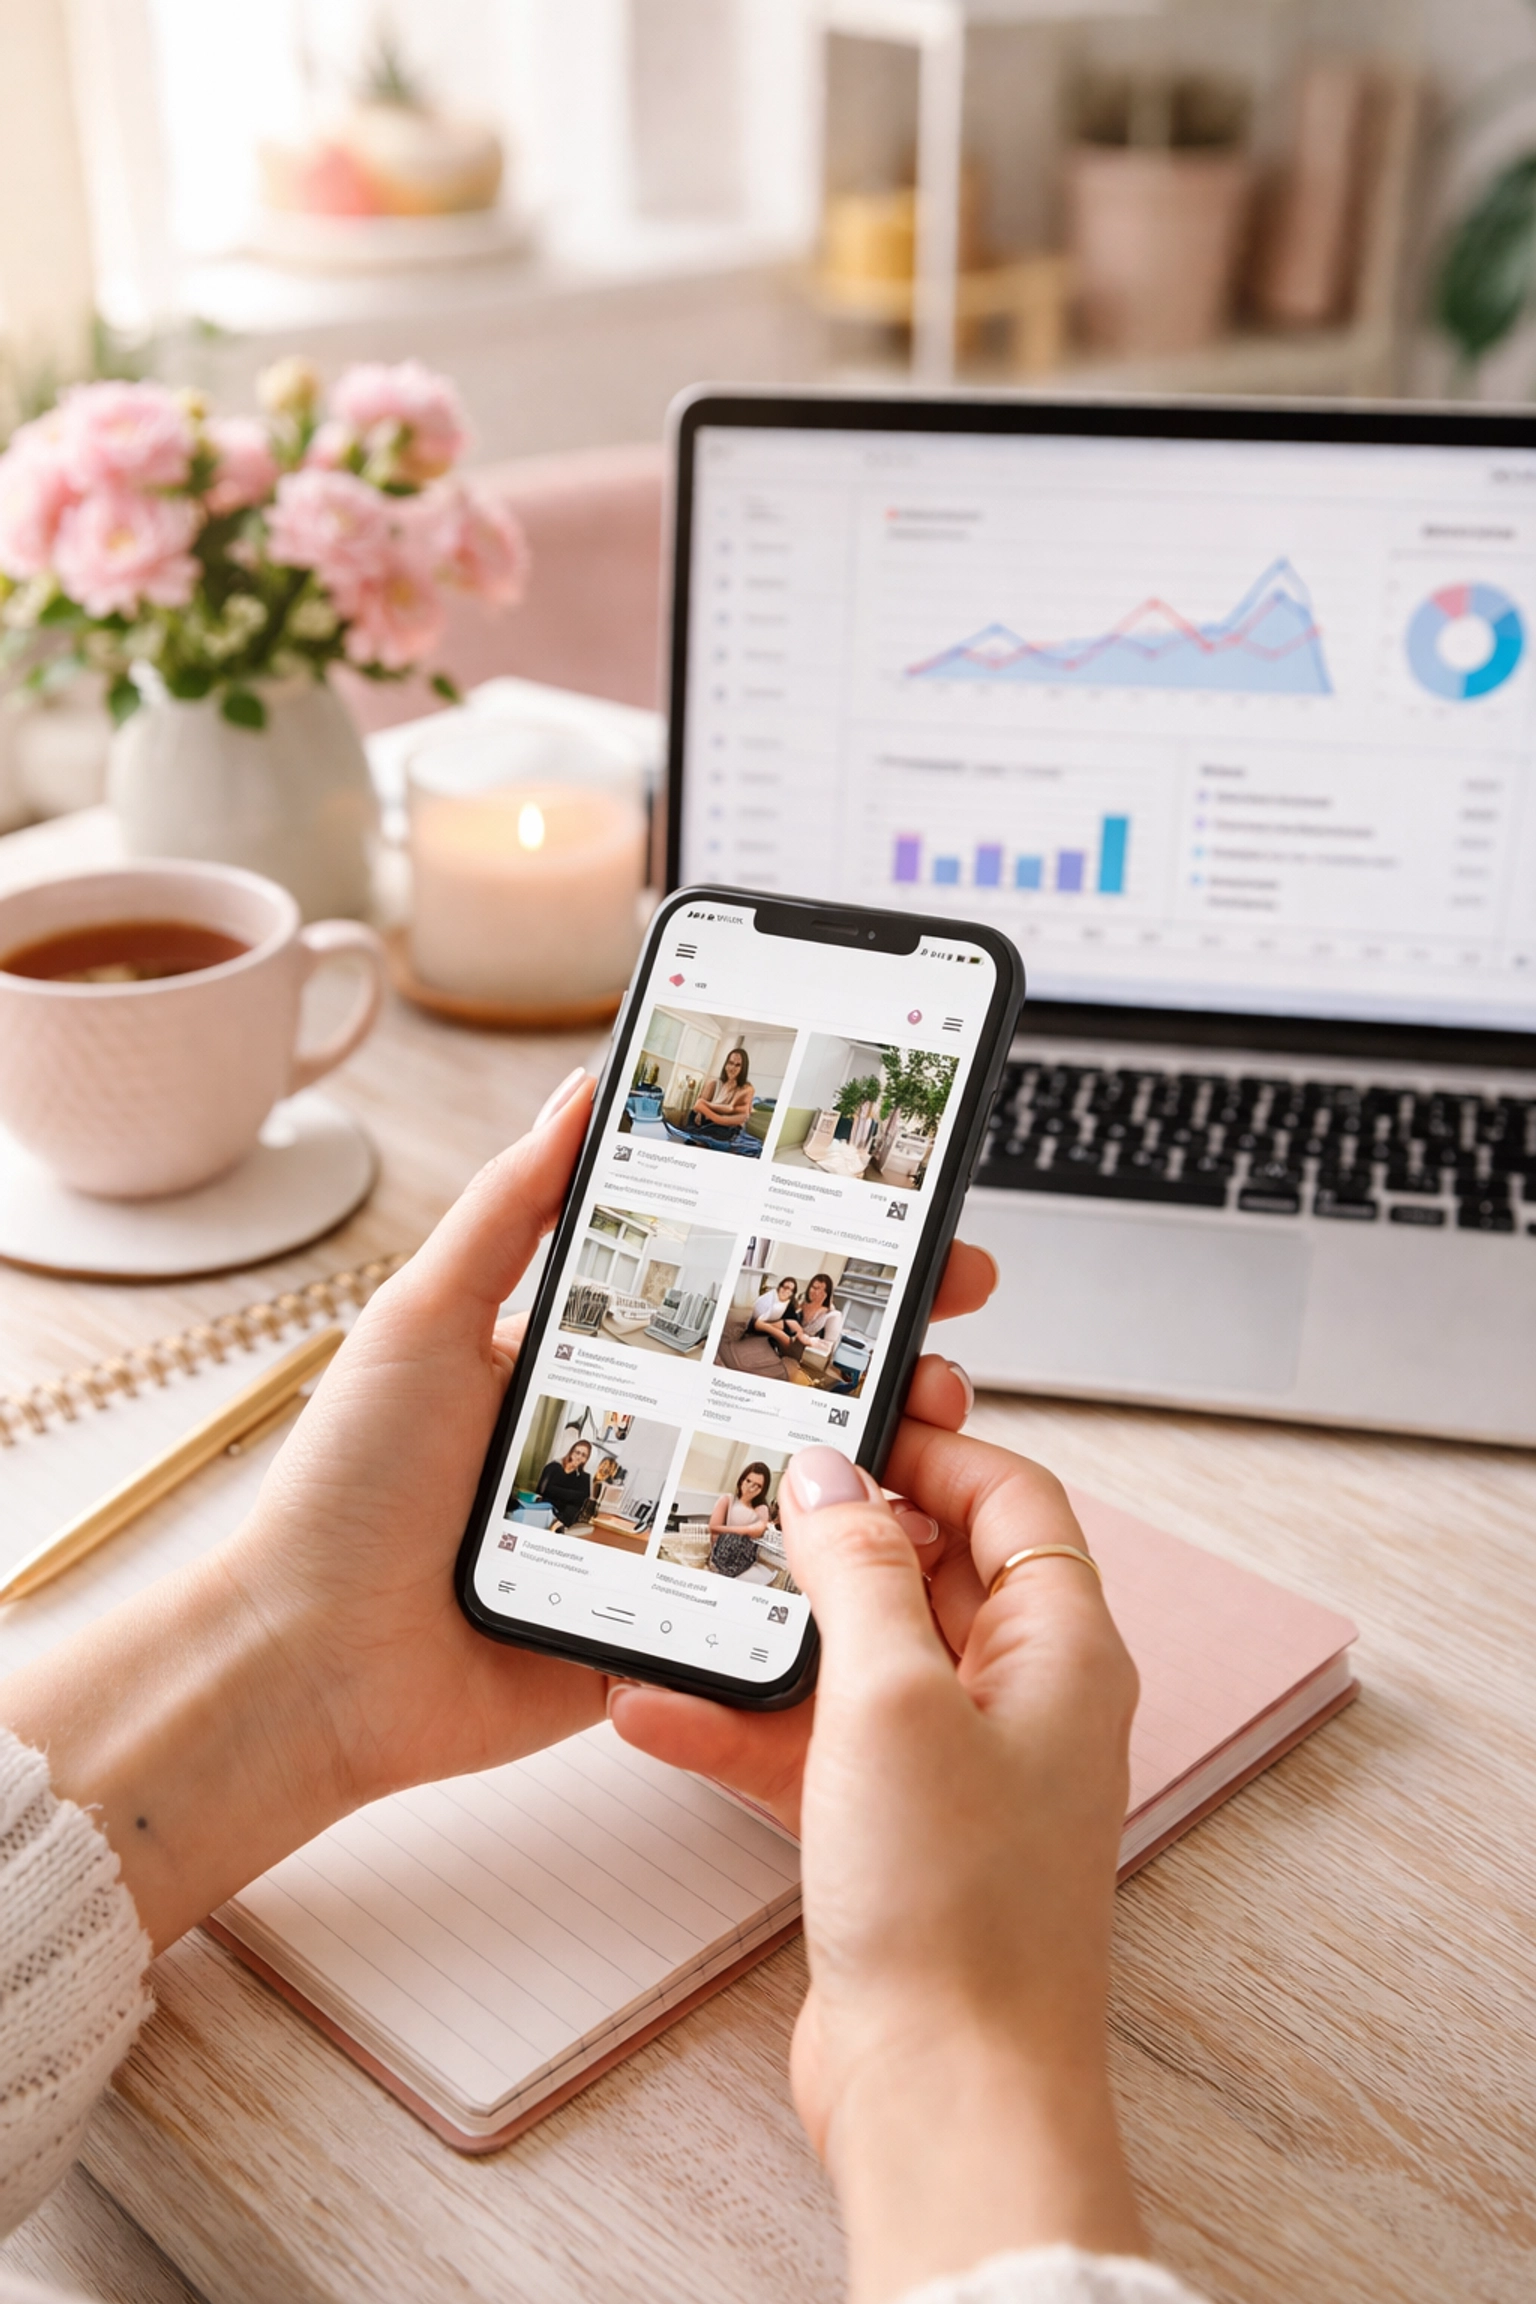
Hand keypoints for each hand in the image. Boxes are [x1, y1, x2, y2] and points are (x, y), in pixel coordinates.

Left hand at [0, 1063, 995, 1956]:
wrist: (308, 1665)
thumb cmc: (347, 1486)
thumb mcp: (423, 1319)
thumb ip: (507, 1212)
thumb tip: (576, 1091)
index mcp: (585, 1356)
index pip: (724, 1287)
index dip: (812, 1251)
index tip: (898, 1213)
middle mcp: (636, 1437)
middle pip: (786, 1379)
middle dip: (883, 1337)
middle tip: (958, 1303)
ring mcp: (657, 1534)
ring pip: (797, 1482)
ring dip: (882, 1441)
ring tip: (942, 1404)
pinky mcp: (665, 1625)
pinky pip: (764, 1592)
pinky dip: (834, 1565)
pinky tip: (897, 1524)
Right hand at [612, 1429, 1143, 2302]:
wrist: (945, 2097)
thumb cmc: (960, 1909)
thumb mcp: (894, 1697)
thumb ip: (860, 1568)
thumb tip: (834, 1471)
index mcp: (1063, 1648)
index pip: (1011, 1498)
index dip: (930, 1449)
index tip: (842, 1423)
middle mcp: (1020, 1699)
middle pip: (929, 1569)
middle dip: (833, 1537)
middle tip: (747, 1495)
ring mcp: (954, 1770)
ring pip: (859, 1659)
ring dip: (771, 1636)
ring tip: (687, 1596)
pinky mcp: (891, 1834)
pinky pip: (814, 1746)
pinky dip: (745, 1727)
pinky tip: (659, 1711)